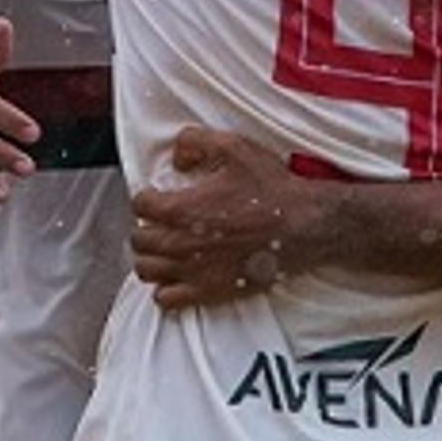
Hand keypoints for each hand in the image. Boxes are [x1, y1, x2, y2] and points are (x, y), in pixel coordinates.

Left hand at [130, 127, 331, 309]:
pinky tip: (179, 274)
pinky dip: (165, 288)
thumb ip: (195, 142)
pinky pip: (165, 298)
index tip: (159, 197)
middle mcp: (179, 243)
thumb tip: (177, 158)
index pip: (139, 205)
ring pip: (146, 270)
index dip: (148, 197)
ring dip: (152, 257)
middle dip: (147, 228)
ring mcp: (192, 271)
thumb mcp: (235, 147)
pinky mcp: (207, 291)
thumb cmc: (271, 188)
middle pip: (138, 240)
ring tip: (167, 248)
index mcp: (180, 209)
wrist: (303, 226)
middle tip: (162, 223)